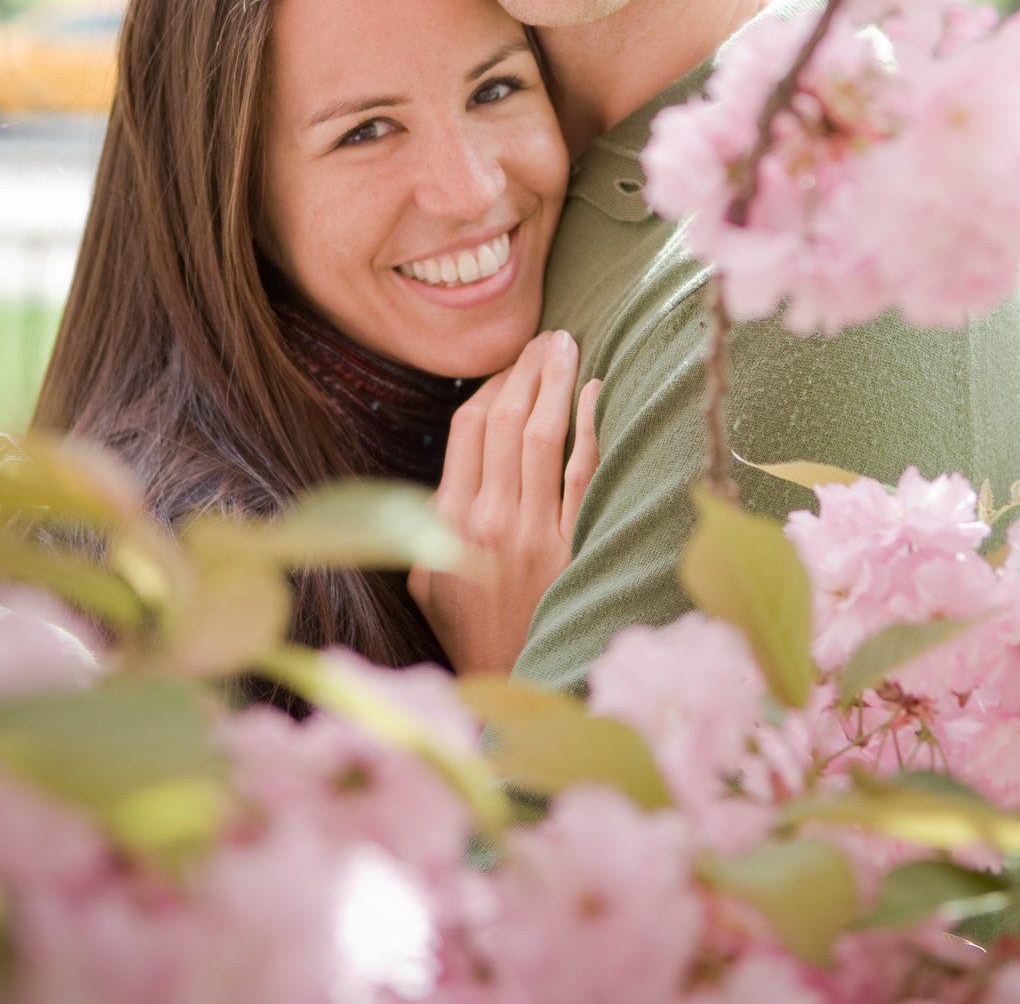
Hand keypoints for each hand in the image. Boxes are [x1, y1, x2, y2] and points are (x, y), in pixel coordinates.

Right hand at [408, 330, 599, 674]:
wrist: (511, 684)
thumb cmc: (468, 630)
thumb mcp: (426, 579)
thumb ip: (429, 524)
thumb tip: (445, 474)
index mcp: (448, 521)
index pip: (466, 429)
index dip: (489, 386)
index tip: (508, 363)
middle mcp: (488, 520)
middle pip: (505, 421)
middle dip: (525, 370)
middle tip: (546, 336)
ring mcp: (533, 534)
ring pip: (542, 437)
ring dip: (554, 383)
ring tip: (566, 346)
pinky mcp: (572, 549)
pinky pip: (582, 475)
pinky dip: (587, 428)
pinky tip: (594, 393)